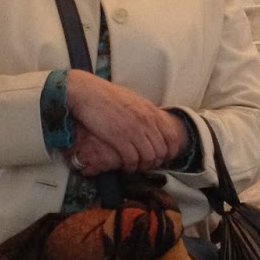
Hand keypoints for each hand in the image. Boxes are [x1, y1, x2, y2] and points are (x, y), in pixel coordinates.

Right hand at [65, 72, 187, 173]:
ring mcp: (133, 130)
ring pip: (149, 158)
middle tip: (148, 165)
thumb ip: (145, 113)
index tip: (164, 158)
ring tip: (137, 167)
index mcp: (150, 111)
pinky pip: (132, 160)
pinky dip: (131, 167)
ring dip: (143, 166)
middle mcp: (145, 121)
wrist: (86, 92)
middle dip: (156, 162)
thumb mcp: (133, 100)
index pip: (172, 137)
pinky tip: (126, 167)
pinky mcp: (119, 138)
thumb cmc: (106, 96)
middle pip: (162, 151)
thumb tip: (153, 124)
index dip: (171, 152)